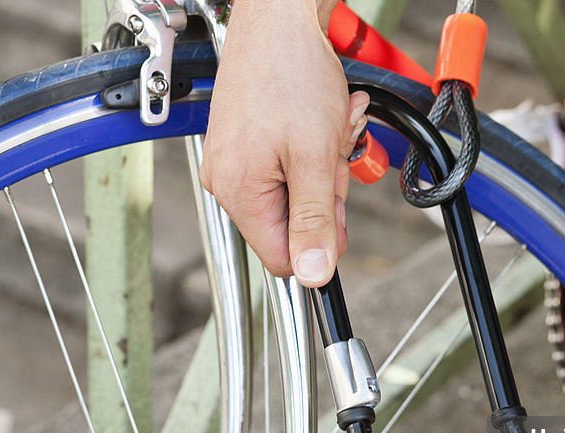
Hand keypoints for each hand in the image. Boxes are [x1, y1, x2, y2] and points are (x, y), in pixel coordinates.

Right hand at [200, 0, 368, 285]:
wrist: (281, 16)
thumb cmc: (291, 74)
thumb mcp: (316, 157)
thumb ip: (315, 220)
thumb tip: (315, 276)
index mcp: (237, 192)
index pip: (282, 258)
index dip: (319, 240)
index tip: (336, 205)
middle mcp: (228, 181)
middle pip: (292, 224)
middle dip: (326, 192)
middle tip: (333, 151)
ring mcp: (237, 162)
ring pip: (296, 193)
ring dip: (325, 165)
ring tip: (329, 125)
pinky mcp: (248, 145)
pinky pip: (290, 167)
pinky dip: (314, 148)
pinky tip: (321, 120)